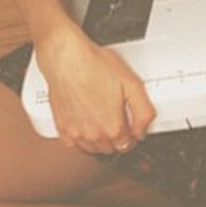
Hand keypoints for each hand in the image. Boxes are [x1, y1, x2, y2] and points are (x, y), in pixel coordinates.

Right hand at [34, 21, 155, 153]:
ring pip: (92, 149)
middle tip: (117, 118)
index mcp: (113, 127)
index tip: (130, 124)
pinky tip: (85, 123)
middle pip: (111, 148)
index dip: (132, 134)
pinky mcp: (61, 127)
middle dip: (117, 137)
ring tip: (102, 119)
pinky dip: (80, 138)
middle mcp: (93, 135)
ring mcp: (76, 133)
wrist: (67, 58)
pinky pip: (73, 144)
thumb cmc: (94, 66)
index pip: (128, 144)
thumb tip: (143, 130)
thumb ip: (144, 111)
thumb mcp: (132, 84)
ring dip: (100, 140)